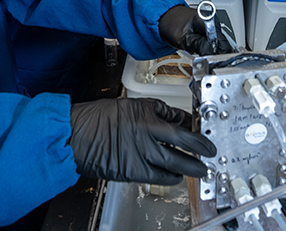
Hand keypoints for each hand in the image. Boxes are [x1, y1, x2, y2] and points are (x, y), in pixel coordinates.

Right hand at [68, 97, 215, 184]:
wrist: (75, 136)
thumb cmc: (95, 119)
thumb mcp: (125, 106)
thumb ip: (151, 112)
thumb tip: (171, 118)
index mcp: (144, 112)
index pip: (177, 119)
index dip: (192, 126)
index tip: (198, 129)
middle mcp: (147, 132)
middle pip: (184, 141)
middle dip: (201, 147)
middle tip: (210, 151)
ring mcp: (142, 153)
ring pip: (177, 163)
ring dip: (191, 167)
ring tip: (200, 170)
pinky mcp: (135, 171)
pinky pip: (161, 177)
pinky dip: (171, 178)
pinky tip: (176, 177)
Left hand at [158, 5, 231, 54]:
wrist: (163, 19)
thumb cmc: (170, 24)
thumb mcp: (183, 38)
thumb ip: (199, 45)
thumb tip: (212, 55)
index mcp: (209, 21)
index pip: (222, 42)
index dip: (218, 55)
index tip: (211, 62)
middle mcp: (213, 22)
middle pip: (222, 45)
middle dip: (214, 54)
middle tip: (203, 60)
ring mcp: (211, 27)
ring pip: (217, 45)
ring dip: (210, 53)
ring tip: (198, 54)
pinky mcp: (208, 32)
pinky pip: (212, 43)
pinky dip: (207, 49)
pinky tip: (199, 50)